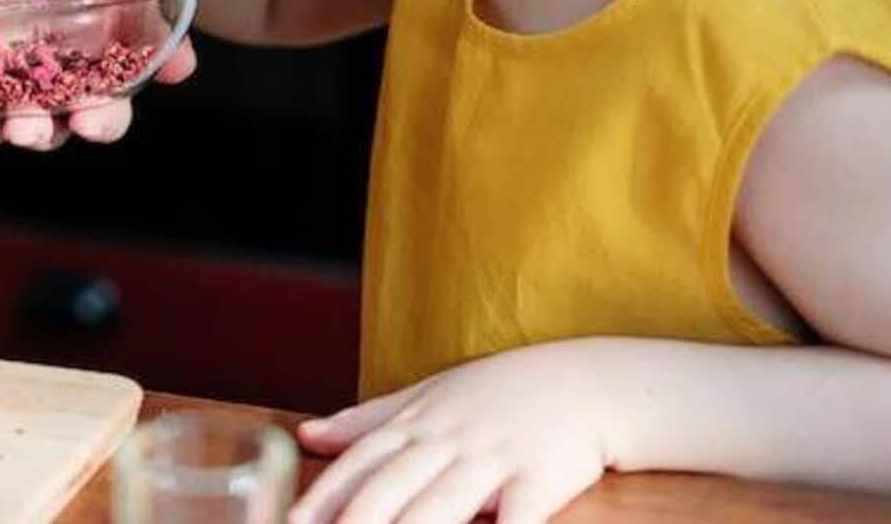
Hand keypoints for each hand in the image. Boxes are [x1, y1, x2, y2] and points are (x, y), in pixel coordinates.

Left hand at [0, 36, 195, 150]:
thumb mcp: (125, 4)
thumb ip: (153, 33)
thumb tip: (184, 68)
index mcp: (89, 91)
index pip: (103, 118)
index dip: (98, 123)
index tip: (88, 123)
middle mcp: (46, 103)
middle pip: (40, 128)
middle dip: (28, 130)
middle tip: (20, 126)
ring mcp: (0, 97)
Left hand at [291, 342, 615, 523]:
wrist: (585, 381)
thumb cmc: (498, 394)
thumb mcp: (426, 396)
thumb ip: (365, 422)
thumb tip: (305, 434)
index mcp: (417, 422)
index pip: (361, 462)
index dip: (324, 494)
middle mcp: (448, 440)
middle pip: (393, 488)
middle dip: (357, 523)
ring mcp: (493, 459)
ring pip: (443, 505)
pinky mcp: (540, 479)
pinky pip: (518, 517)